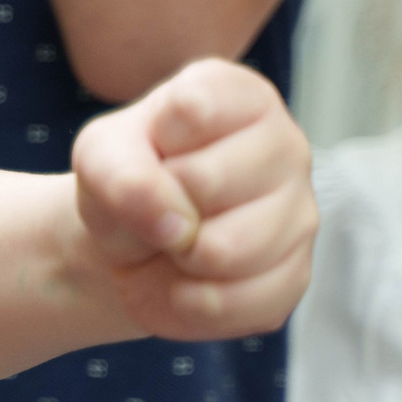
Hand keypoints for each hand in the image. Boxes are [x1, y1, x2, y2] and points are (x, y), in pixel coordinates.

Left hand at [70, 59, 315, 342]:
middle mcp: (286, 146)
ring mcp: (301, 213)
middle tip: (156, 209)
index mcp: (242, 97)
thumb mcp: (99, 157)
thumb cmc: (125, 179)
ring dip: (172, 262)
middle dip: (159, 208)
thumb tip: (178, 227)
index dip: (150, 142)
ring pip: (226, 252)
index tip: (152, 150)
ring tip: (168, 247)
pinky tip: (182, 283)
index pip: (192, 110)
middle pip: (208, 183)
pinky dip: (187, 305)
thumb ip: (122, 174)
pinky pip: (236, 304)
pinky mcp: (296, 275)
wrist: (131, 241)